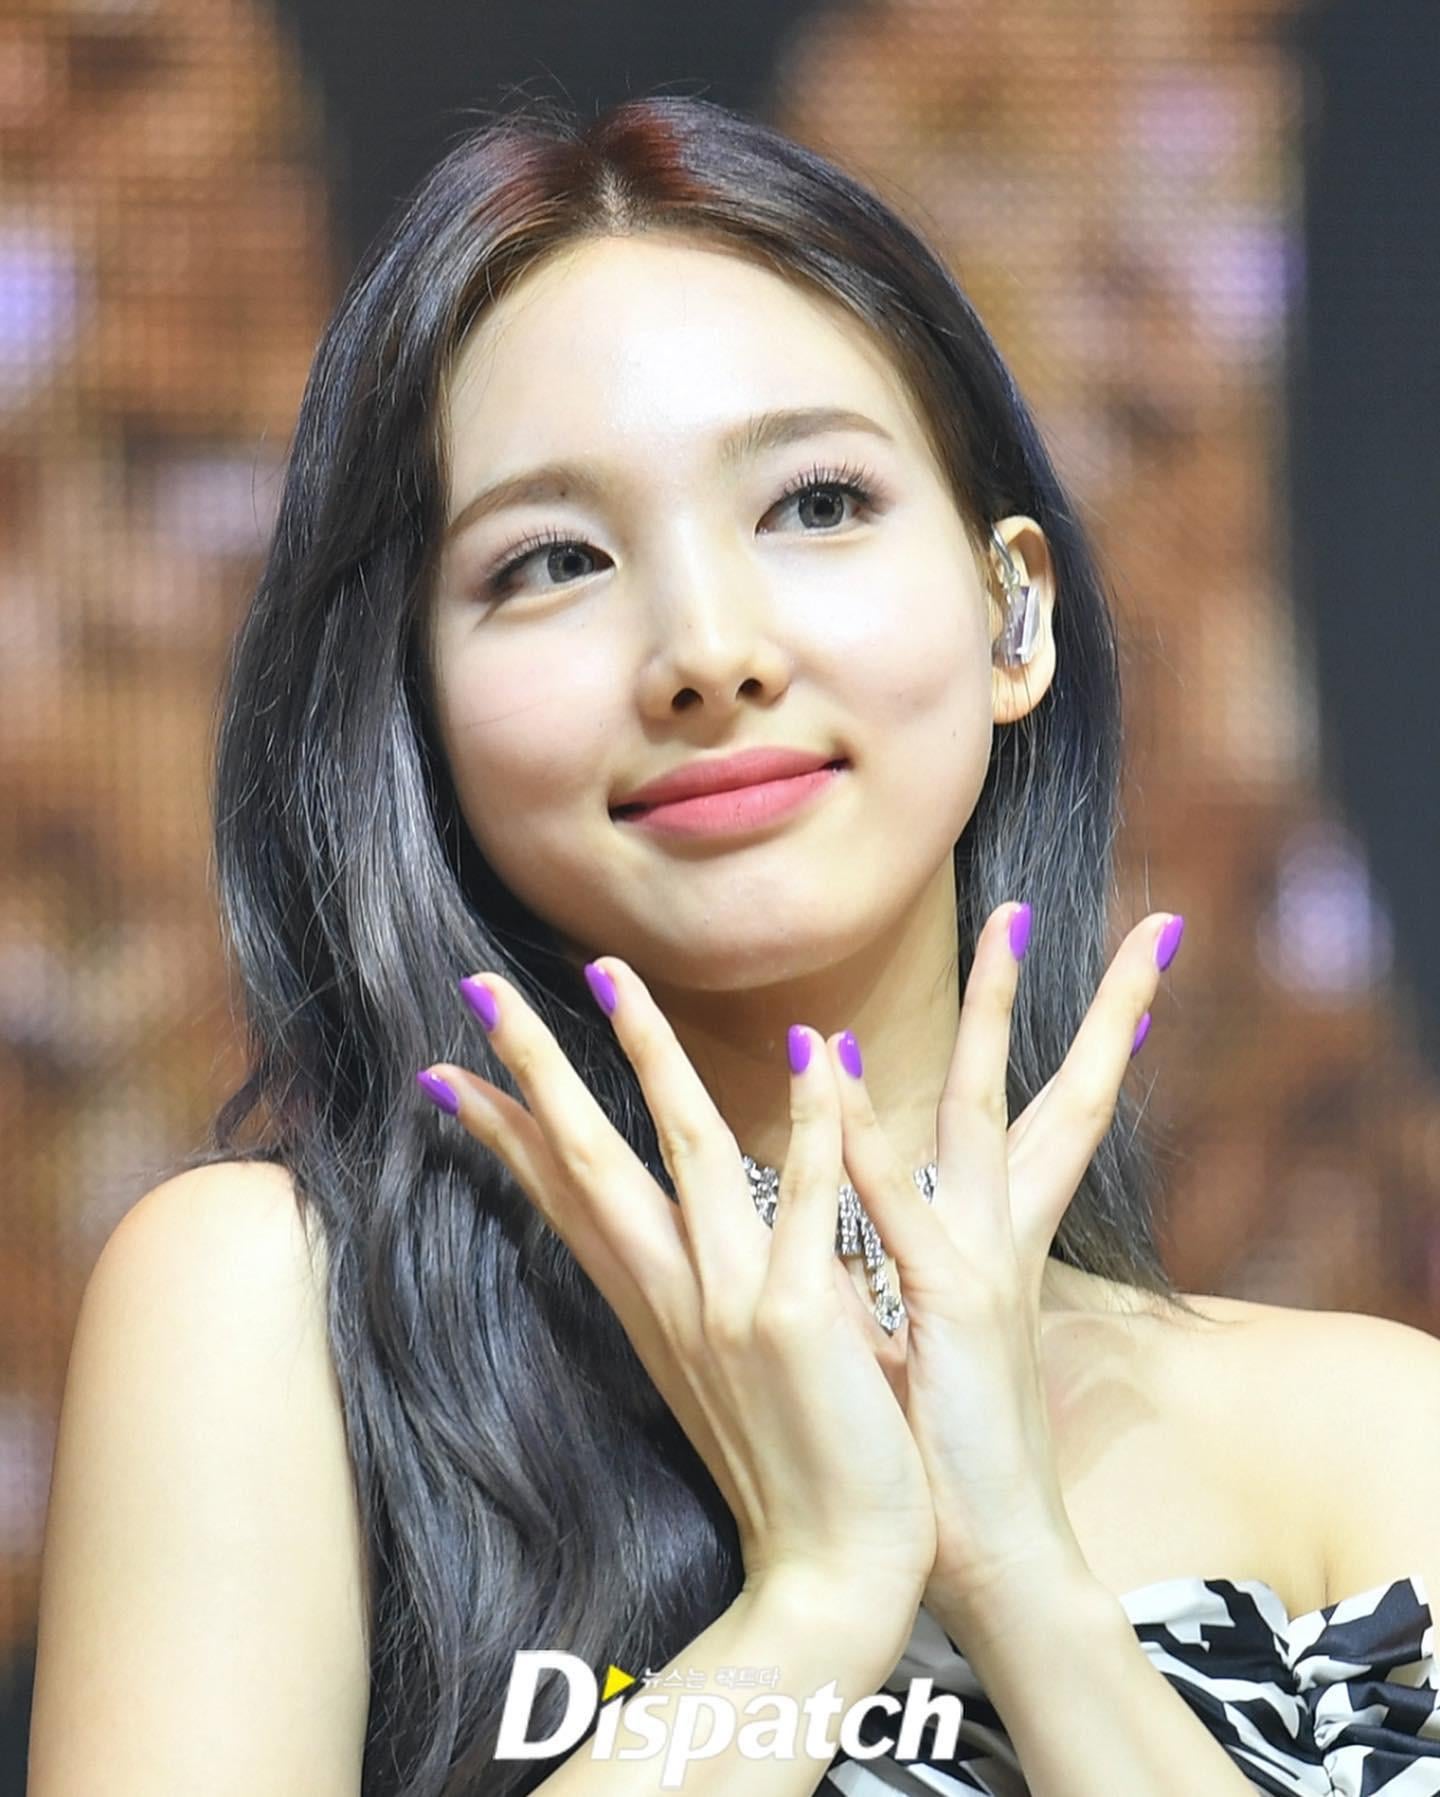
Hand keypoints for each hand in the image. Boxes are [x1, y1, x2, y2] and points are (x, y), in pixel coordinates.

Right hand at [417, 959, 937, 1607]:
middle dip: (536, 1068)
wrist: (831, 1578)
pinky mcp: (797, 1317)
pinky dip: (812, 1123)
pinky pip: (805, 1194)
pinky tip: (817, 1052)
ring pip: (681, 1148)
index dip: (507, 1130)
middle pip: (588, 1158)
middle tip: (483, 988)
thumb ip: (698, 1294)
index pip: (565, 1196)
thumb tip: (678, 1233)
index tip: (453, 1070)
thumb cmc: (791, 1468)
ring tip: (613, 975)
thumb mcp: (717, 1375)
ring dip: (646, 1053)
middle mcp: (674, 1296)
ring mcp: (729, 1302)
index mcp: (655, 1307)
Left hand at [817, 903, 1183, 1635]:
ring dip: (991, 1013)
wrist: (986, 1550)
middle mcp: (1002, 1234)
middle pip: (1056, 1091)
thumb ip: (904, 1254)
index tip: (1111, 978)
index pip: (1047, 1118)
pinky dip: (868, 1135)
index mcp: (997, 1239)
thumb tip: (874, 1203)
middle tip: (1130, 923)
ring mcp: (981, 1263)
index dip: (1078, 1044)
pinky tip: (837, 1067)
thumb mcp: (924, 1326)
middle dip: (1090, 1007)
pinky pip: (898, 1204)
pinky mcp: (952, 1307)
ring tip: (1006, 925)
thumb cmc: (945, 1439)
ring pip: (986, 1111)